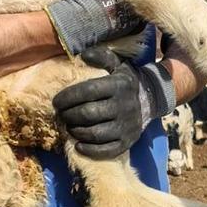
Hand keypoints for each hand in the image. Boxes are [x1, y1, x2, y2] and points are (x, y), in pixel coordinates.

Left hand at [52, 48, 175, 158]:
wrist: (150, 99)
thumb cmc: (124, 81)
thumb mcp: (116, 64)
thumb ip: (101, 56)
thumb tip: (83, 55)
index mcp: (119, 85)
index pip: (88, 91)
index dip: (68, 97)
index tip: (56, 102)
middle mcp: (124, 106)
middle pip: (88, 114)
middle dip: (68, 115)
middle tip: (61, 115)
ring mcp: (127, 126)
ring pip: (95, 134)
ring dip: (76, 131)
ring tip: (69, 127)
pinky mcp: (128, 142)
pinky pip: (106, 151)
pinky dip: (89, 150)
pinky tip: (78, 145)